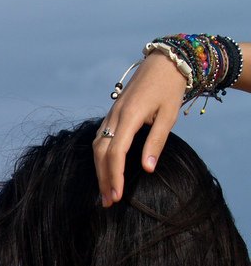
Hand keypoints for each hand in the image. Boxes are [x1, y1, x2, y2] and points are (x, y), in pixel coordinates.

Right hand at [93, 51, 186, 206]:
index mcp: (129, 116)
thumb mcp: (169, 115)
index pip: (115, 152)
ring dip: (100, 171)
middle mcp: (114, 116)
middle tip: (108, 202)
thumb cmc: (169, 88)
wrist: (163, 63)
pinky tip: (105, 170)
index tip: (118, 196)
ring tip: (106, 192)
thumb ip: (157, 141)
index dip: (114, 176)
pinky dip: (100, 158)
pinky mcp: (111, 115)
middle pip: (101, 153)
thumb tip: (147, 169)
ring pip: (97, 147)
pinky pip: (99, 139)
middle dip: (103, 179)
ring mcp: (110, 115)